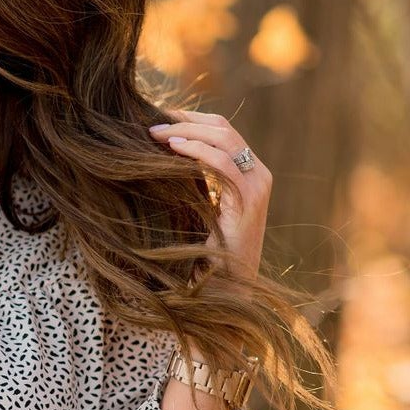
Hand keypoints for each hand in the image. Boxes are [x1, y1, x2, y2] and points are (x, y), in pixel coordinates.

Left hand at [148, 110, 271, 279]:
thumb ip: (195, 182)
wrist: (226, 290)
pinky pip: (223, 163)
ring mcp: (257, 186)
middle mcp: (258, 174)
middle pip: (223, 128)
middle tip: (151, 126)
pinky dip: (197, 150)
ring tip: (155, 135)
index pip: (223, 130)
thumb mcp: (201, 209)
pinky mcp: (249, 200)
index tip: (160, 118)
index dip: (191, 119)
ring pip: (224, 138)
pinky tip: (172, 149)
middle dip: (185, 121)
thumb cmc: (206, 255)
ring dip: (186, 131)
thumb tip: (162, 155)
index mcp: (249, 173)